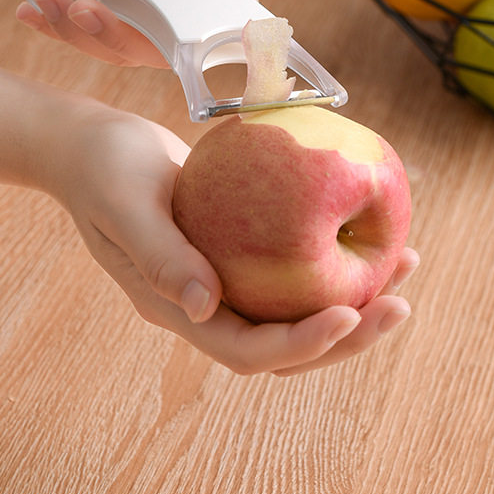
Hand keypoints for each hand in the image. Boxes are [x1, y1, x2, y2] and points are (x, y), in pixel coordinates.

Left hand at [16, 0, 255, 66]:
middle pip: (163, 48)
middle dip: (116, 35)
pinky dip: (59, 28)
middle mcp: (194, 17)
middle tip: (79, 9)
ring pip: (120, 48)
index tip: (162, 41)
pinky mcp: (123, 25)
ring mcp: (157, 26)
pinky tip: (31, 10)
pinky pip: (92, 37)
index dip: (200, 45)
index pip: (225, 30)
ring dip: (79, 31)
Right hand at [46, 103, 417, 374]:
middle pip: (283, 342)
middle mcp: (204, 302)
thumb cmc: (103, 168)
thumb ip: (161, 256)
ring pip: (292, 308)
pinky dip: (329, 257)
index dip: (301, 343)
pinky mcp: (233, 247)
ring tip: (404, 269)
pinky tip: (366, 228)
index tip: (352, 314)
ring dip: (350, 299)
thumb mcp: (125, 203)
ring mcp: (220, 276)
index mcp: (176, 305)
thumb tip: (208, 307)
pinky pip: (288, 266)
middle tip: (401, 303)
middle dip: (346, 334)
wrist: (90, 145)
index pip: (245, 348)